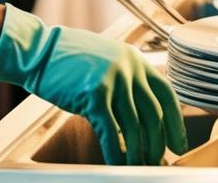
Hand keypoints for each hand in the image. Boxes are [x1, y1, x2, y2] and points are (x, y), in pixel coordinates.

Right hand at [0, 5, 186, 164]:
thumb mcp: (108, 61)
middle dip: (157, 143)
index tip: (178, 144)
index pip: (167, 94)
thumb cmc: (69, 59)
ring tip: (138, 166)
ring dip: (138, 153)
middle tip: (157, 161)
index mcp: (136, 60)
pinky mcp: (95, 95)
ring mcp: (113, 81)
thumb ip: (127, 80)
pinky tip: (117, 165)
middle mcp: (129, 68)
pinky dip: (116, 153)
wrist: (39, 51)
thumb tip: (142, 115)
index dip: (176, 123)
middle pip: (154, 114)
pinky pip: (111, 133)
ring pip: (135, 127)